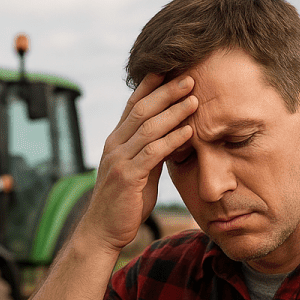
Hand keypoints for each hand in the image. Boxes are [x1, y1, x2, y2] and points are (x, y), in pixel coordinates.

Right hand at [79, 73, 197, 253]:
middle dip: (166, 92)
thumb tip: (174, 136)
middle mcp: (114, 145)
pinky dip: (171, 140)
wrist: (104, 231)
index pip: (133, 105)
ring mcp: (119, 160)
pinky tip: (188, 131)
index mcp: (116, 141)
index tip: (172, 69)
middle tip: (190, 77)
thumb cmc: (126, 203)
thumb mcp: (142, 172)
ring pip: (147, 127)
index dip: (151, 85)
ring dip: (173, 112)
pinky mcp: (127, 177)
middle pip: (141, 109)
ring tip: (194, 99)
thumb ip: (153, 153)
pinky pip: (152, 153)